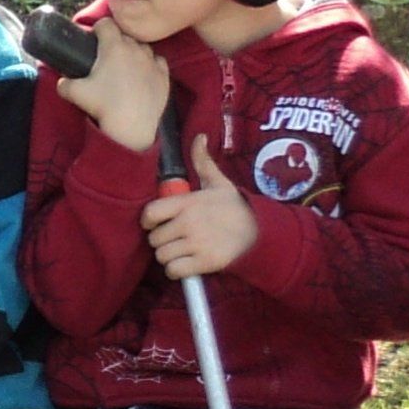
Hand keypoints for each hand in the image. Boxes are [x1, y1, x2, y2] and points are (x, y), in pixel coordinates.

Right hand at [55, 21, 171, 154]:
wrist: (132, 126)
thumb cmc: (103, 106)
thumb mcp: (74, 93)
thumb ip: (64, 83)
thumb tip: (62, 82)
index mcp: (113, 46)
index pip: (106, 23)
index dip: (98, 28)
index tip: (94, 38)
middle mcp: (135, 48)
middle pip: (125, 34)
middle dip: (116, 41)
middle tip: (106, 57)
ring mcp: (152, 61)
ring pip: (142, 46)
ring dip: (133, 51)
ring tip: (125, 66)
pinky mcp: (164, 75)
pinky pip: (157, 61)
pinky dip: (150, 65)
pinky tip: (142, 75)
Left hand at [139, 135, 260, 279]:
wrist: (260, 232)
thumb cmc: (235, 207)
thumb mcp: (219, 182)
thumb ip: (202, 161)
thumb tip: (199, 137)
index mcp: (188, 203)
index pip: (150, 213)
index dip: (148, 220)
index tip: (154, 223)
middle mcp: (189, 223)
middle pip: (154, 239)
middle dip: (161, 240)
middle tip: (173, 238)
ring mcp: (196, 244)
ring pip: (162, 256)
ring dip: (168, 256)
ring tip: (181, 250)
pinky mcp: (204, 263)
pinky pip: (174, 271)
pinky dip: (177, 270)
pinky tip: (186, 263)